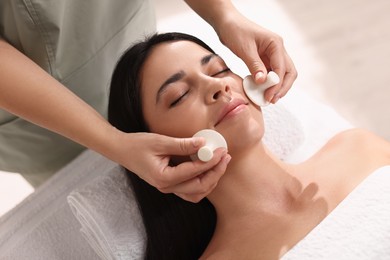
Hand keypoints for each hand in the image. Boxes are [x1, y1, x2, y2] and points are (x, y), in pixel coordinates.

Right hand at [111, 131, 230, 202]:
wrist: (123, 150)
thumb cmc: (138, 145)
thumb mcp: (160, 141)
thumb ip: (183, 144)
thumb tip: (203, 144)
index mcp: (163, 178)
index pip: (193, 172)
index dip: (210, 161)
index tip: (221, 150)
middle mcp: (166, 187)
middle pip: (199, 187)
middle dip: (215, 172)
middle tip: (226, 157)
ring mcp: (168, 188)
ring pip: (197, 193)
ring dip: (211, 180)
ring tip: (221, 163)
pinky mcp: (170, 185)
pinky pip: (191, 190)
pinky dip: (203, 183)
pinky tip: (209, 170)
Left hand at [215, 12, 297, 103]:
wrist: (227, 23)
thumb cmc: (235, 31)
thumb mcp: (244, 49)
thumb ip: (254, 65)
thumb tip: (263, 81)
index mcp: (276, 44)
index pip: (282, 68)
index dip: (277, 85)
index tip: (269, 97)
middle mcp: (278, 49)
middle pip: (289, 72)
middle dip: (282, 88)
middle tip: (272, 100)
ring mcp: (272, 54)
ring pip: (282, 74)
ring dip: (277, 87)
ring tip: (268, 98)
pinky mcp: (265, 59)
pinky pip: (271, 73)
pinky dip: (268, 83)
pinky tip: (262, 91)